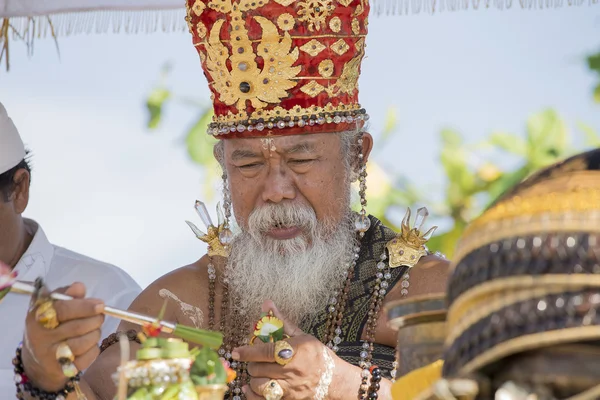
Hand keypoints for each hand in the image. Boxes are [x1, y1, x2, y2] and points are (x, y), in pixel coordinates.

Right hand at [21, 282, 104, 391]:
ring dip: (95, 333)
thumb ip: (65, 294)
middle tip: (100, 315)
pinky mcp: (62, 370)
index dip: (85, 306)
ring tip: (93, 328)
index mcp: (37, 317)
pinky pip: (88, 356)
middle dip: (95, 319)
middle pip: (78, 327)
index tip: (100, 304)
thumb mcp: (51, 306)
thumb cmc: (49, 325)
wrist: (38, 361)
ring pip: (85, 342)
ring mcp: (50, 356)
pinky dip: (94, 348)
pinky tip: (88, 344)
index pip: (63, 309)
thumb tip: (79, 287)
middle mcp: (40, 337)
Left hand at [232, 300, 357, 399]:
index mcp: (295, 351)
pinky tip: (250, 388)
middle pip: (258, 368)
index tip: (236, 351)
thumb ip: (282, 321)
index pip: (266, 351)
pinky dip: (252, 395)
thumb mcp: (302, 336)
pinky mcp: (287, 399)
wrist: (333, 380)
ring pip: (258, 385)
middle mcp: (292, 370)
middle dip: (252, 363)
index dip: (248, 351)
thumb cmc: (316, 355)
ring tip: (258, 372)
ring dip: (254, 378)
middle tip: (255, 360)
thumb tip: (267, 304)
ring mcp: (289, 388)